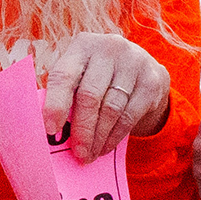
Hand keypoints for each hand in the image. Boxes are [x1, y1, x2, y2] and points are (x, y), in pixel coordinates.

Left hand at [42, 33, 170, 163]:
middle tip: (77, 153)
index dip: (55, 104)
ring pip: (111, 109)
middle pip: (89, 95)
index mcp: (82, 45)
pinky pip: (129, 116)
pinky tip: (106, 147)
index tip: (50, 129)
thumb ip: (66, 93)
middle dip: (81, 129)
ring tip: (90, 154)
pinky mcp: (151, 80)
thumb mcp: (83, 73)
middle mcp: (109, 48)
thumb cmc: (101, 77)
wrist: (144, 70)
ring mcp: (134, 62)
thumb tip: (49, 131)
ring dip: (98, 137)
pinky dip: (115, 136)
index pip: (64, 75)